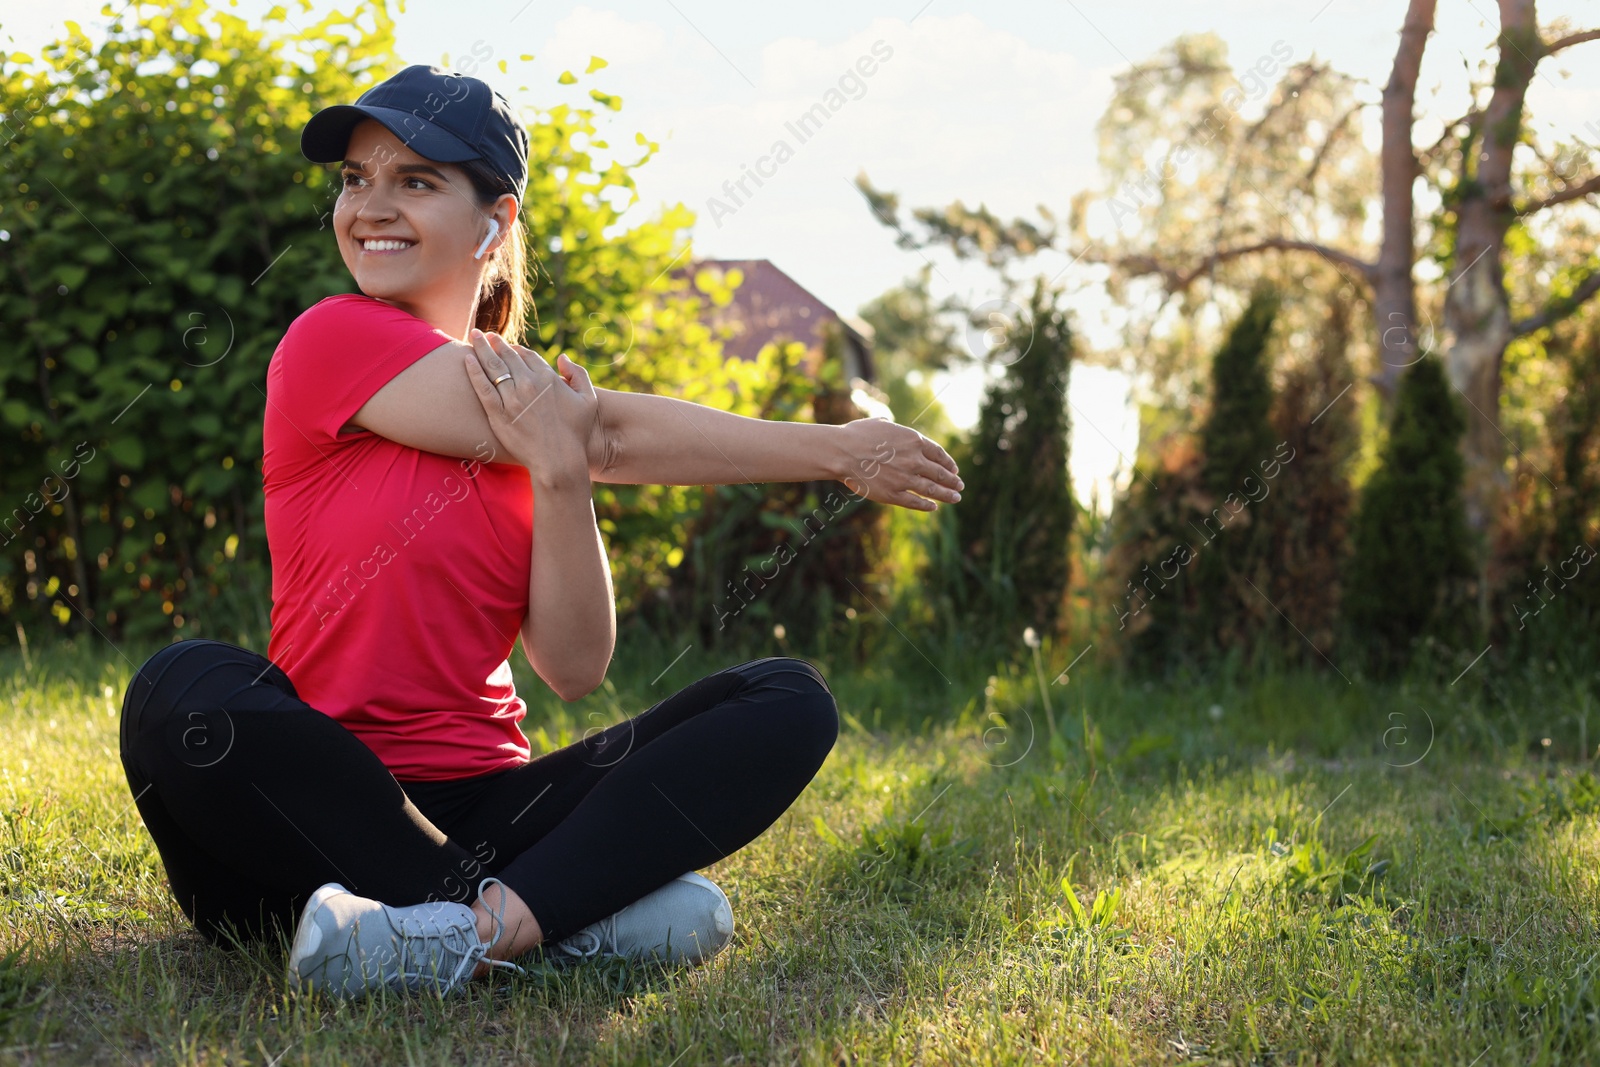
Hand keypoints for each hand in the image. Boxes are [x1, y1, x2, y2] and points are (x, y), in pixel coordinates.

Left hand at [463, 329, 596, 488]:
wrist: (559, 460)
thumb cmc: (576, 432)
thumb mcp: (588, 399)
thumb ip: (578, 375)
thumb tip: (562, 358)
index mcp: (548, 378)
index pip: (527, 355)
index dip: (516, 348)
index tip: (509, 346)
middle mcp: (528, 384)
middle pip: (507, 356)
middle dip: (494, 342)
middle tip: (484, 334)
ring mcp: (512, 398)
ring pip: (493, 367)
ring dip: (481, 349)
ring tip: (473, 336)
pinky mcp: (498, 414)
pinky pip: (483, 388)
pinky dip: (473, 372)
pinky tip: (466, 359)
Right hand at [835, 417, 962, 511]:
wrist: (842, 452)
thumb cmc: (857, 435)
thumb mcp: (881, 423)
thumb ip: (894, 428)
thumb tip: (893, 427)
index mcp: (913, 441)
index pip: (938, 454)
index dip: (948, 463)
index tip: (954, 469)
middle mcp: (914, 460)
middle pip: (940, 473)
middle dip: (952, 481)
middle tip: (960, 485)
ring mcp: (905, 479)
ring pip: (932, 489)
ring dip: (946, 494)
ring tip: (956, 498)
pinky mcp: (893, 494)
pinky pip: (915, 502)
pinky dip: (926, 505)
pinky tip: (934, 507)